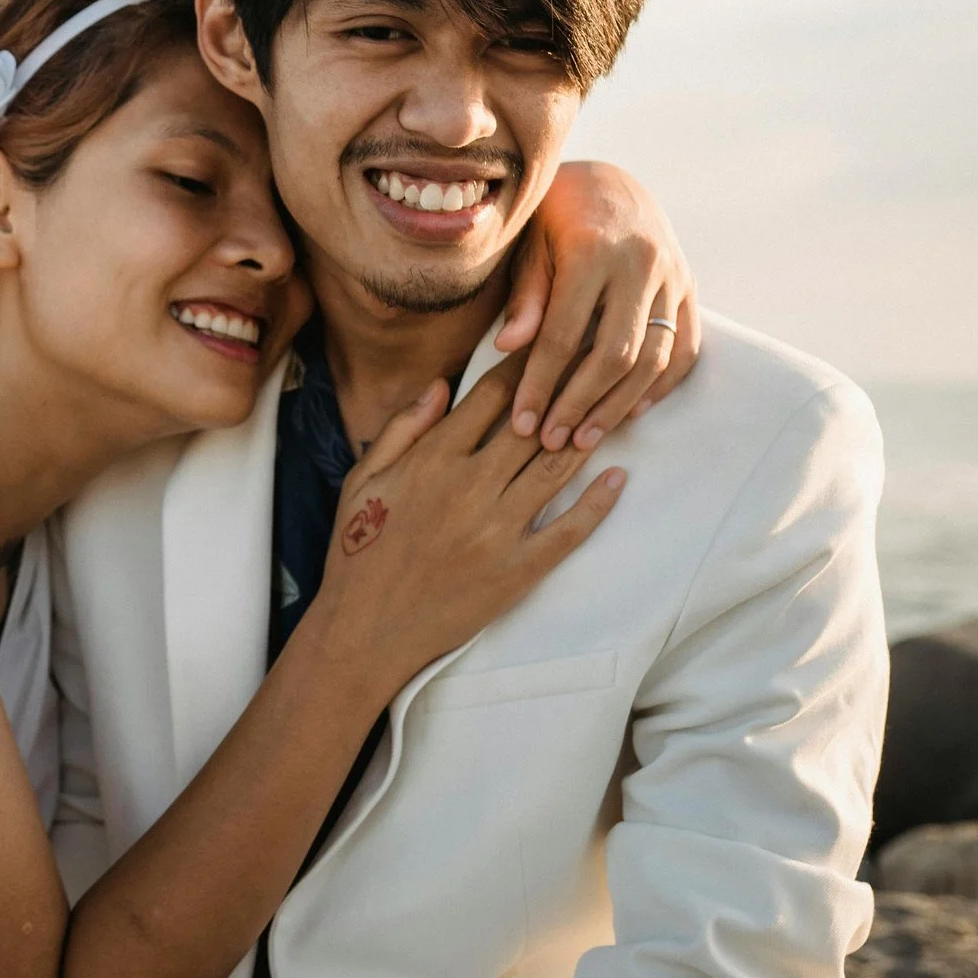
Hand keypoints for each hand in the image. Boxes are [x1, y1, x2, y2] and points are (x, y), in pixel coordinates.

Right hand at [300, 353, 625, 693]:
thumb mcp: (363, 480)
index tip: (548, 346)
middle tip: (595, 364)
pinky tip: (618, 478)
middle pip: (534, 424)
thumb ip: (403, 429)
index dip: (523, 367)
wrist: (366, 631)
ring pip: (557, 468)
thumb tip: (442, 384)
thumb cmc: (359, 553)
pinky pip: (569, 529)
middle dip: (567, 389)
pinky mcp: (519, 569)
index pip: (491, 396)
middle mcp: (471, 486)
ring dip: (587, 436)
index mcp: (432, 460)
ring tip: (612, 411)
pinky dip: (598, 502)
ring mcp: (499, 529)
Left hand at [494, 159, 699, 451]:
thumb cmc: (553, 214)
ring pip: (653, 357)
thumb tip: (509, 348)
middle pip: (614, 354)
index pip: (563, 334)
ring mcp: (673, 276)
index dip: (541, 383)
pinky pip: (685, 347)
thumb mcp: (529, 243)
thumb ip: (525, 295)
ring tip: (584, 437)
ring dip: (619, 405)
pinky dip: (661, 385)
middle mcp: (641, 263)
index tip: (520, 420)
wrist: (610, 179)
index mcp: (593, 249)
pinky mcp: (689, 287)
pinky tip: (630, 412)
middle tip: (550, 441)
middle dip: (580, 404)